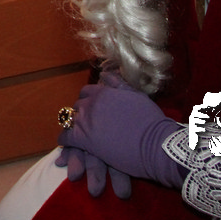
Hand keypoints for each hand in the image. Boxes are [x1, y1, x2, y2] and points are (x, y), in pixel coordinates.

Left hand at [57, 70, 184, 194]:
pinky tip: (65, 143)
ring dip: (72, 125)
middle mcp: (92, 103)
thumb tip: (105, 75)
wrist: (155, 144)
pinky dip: (64, 139)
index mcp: (105, 92)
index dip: (88, 100)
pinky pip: (66, 136)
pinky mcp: (84, 139)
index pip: (87, 92)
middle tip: (85, 122)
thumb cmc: (151, 122)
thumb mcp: (137, 96)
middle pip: (78, 105)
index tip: (91, 108)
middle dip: (80, 112)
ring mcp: (86, 120)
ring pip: (70, 119)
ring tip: (74, 131)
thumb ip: (119, 85)